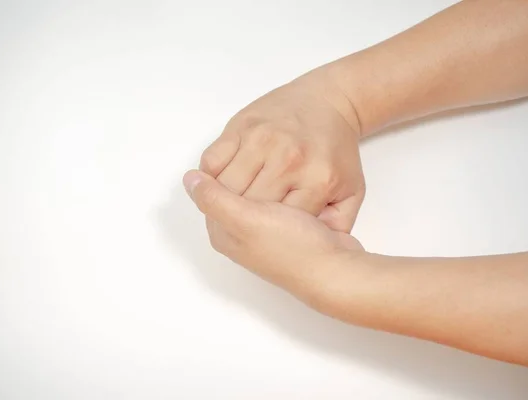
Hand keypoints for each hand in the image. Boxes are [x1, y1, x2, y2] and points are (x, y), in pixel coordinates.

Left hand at [183, 170, 363, 307]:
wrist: (337, 268)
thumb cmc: (291, 248)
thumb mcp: (245, 221)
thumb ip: (214, 199)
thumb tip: (189, 179)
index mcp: (225, 232)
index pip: (213, 189)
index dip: (227, 169)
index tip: (249, 154)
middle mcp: (241, 230)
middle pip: (235, 188)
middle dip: (251, 172)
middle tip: (275, 159)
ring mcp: (267, 226)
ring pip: (259, 187)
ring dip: (272, 175)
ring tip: (291, 167)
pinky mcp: (290, 221)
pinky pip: (281, 193)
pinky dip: (288, 184)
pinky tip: (300, 177)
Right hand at [199, 68, 364, 232]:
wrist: (327, 100)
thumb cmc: (335, 149)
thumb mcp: (351, 192)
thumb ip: (335, 226)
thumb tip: (310, 249)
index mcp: (317, 180)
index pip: (280, 224)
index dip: (269, 234)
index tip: (267, 235)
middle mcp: (288, 160)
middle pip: (248, 208)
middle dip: (243, 221)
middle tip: (244, 225)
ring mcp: (261, 141)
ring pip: (225, 188)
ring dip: (223, 201)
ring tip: (231, 208)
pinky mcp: (240, 127)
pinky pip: (211, 162)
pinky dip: (210, 177)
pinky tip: (223, 183)